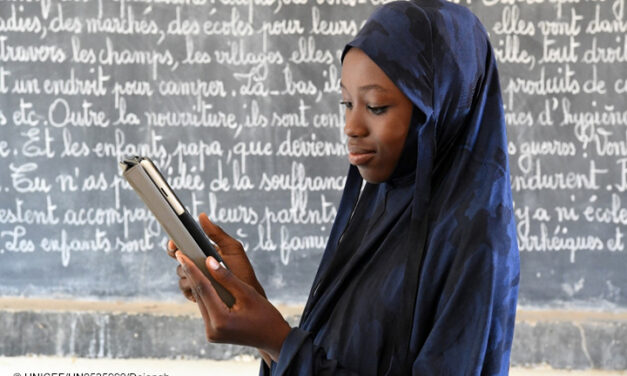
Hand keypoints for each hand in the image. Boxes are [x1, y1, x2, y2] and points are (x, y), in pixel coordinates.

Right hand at [166, 213, 264, 301]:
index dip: (175, 244)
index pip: (183, 245)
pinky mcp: (196, 294)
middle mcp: (198, 264)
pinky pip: (186, 290)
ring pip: (182, 275)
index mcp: (203, 251)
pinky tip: (202, 287)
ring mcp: (196, 279)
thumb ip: (217, 233)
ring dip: (189, 274)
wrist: (248, 294)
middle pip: (180, 260)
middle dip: (184, 260)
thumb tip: (202, 216)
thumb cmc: (242, 270)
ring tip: (204, 274)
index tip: (174, 244)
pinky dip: (191, 288)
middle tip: (191, 260)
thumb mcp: (232, 249)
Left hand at [166, 213, 273, 364]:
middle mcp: (211, 329)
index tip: (181, 254)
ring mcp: (211, 333)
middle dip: (191, 273)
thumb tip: (208, 261)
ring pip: (200, 301)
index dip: (191, 268)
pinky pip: (206, 308)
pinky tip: (202, 280)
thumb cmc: (266, 316)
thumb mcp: (247, 293)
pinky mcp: (213, 332)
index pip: (202, 288)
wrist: (273, 338)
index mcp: (220, 320)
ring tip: (190, 263)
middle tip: (182, 255)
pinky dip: (205, 293)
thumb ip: (226, 277)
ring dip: (196, 283)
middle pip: (198, 295)